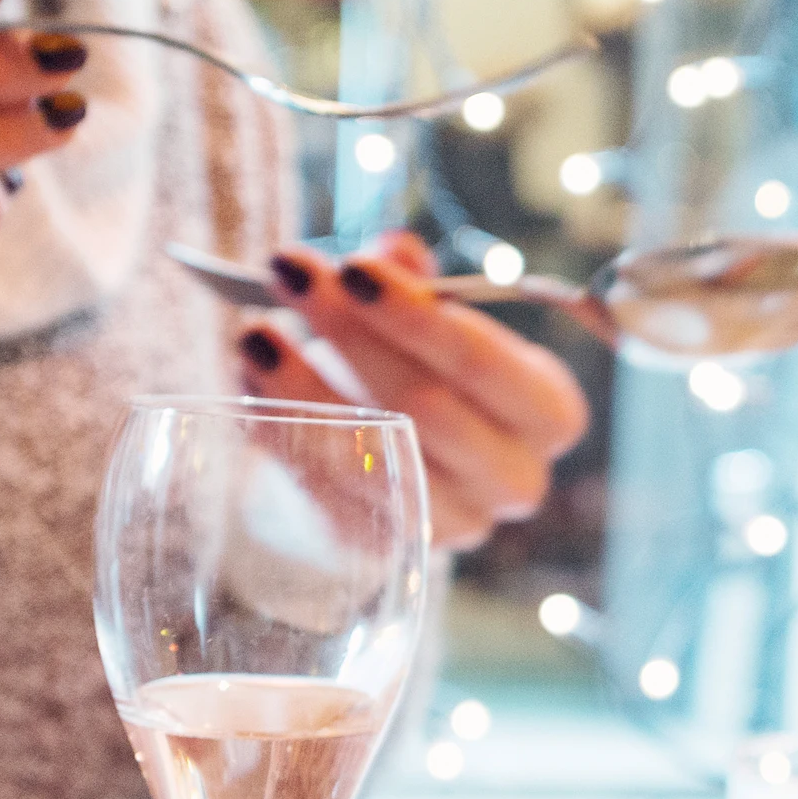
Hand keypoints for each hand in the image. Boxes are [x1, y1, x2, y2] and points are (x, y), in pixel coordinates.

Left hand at [246, 235, 591, 549]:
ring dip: (303, 387)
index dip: (417, 315)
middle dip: (350, 335)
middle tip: (289, 277)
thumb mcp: (431, 320)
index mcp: (547, 412)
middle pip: (425, 407)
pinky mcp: (392, 548)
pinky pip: (330, 491)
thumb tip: (395, 250)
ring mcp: (456, 523)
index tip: (352, 267)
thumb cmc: (423, 370)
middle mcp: (515, 478)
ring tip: (257, 331)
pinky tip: (251, 380)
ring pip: (372, 455)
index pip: (486, 363)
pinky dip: (285, 431)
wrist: (397, 459)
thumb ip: (418, 283)